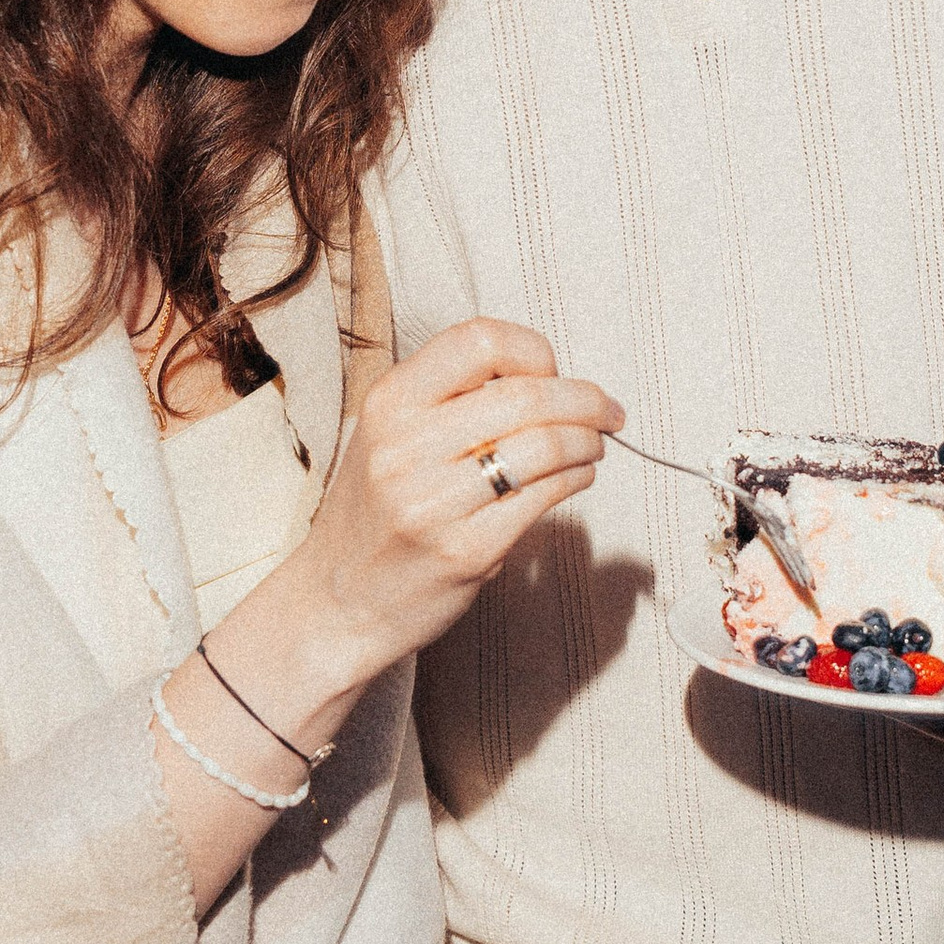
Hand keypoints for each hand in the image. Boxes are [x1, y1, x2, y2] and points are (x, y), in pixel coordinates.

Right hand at [209, 318, 621, 731]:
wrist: (335, 603)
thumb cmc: (375, 515)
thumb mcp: (389, 437)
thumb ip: (451, 401)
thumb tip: (546, 378)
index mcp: (389, 402)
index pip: (480, 340)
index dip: (533, 350)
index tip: (551, 372)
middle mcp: (405, 446)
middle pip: (527, 394)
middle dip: (585, 400)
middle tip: (607, 411)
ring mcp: (433, 502)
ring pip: (546, 446)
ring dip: (588, 442)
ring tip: (594, 447)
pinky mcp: (464, 551)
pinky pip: (544, 498)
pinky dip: (576, 479)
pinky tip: (576, 478)